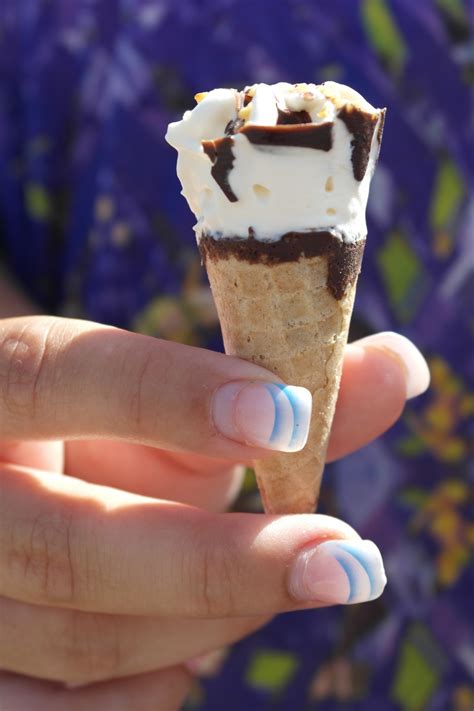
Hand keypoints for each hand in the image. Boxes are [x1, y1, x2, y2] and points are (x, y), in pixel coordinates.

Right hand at [0, 316, 428, 708]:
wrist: (20, 486)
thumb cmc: (107, 439)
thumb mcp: (170, 410)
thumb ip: (269, 393)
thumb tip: (396, 367)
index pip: (53, 377)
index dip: (166, 397)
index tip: (288, 414)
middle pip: (67, 544)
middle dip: (217, 563)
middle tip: (344, 561)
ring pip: (80, 640)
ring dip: (205, 622)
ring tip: (283, 581)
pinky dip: (145, 693)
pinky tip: (189, 653)